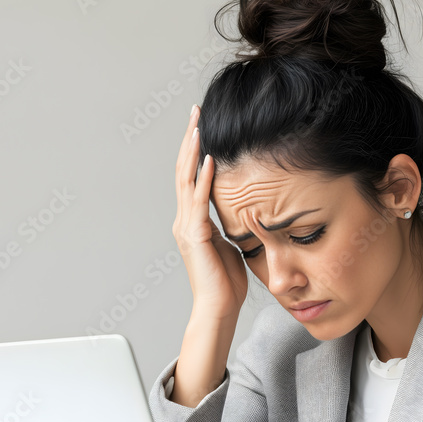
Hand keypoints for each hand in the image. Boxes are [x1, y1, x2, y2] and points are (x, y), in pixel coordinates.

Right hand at [172, 105, 247, 323]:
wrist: (218, 309)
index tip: (201, 125)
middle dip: (190, 139)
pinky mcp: (195, 236)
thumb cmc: (226, 283)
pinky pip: (198, 202)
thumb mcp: (230, 245)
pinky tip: (209, 159)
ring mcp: (187, 228)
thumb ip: (228, 225)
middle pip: (183, 170)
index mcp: (192, 222)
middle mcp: (184, 221)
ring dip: (193, 151)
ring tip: (198, 125)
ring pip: (186, 180)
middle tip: (195, 112)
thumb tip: (239, 212)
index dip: (194, 149)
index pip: (190, 177)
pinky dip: (203, 179)